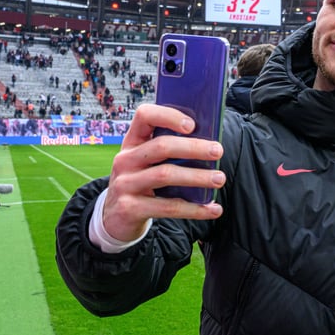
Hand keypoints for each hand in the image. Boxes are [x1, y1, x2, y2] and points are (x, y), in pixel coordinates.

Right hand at [103, 103, 223, 240]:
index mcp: (132, 142)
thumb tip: (209, 145)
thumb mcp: (146, 163)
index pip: (144, 115)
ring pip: (165, 175)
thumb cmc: (142, 183)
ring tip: (219, 178)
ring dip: (197, 176)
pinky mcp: (130, 209)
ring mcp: (125, 184)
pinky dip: (194, 209)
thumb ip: (168, 151)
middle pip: (161, 146)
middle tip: (218, 151)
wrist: (116, 219)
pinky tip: (213, 209)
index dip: (168, 116)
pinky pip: (168, 207)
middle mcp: (125, 160)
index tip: (192, 125)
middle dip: (193, 147)